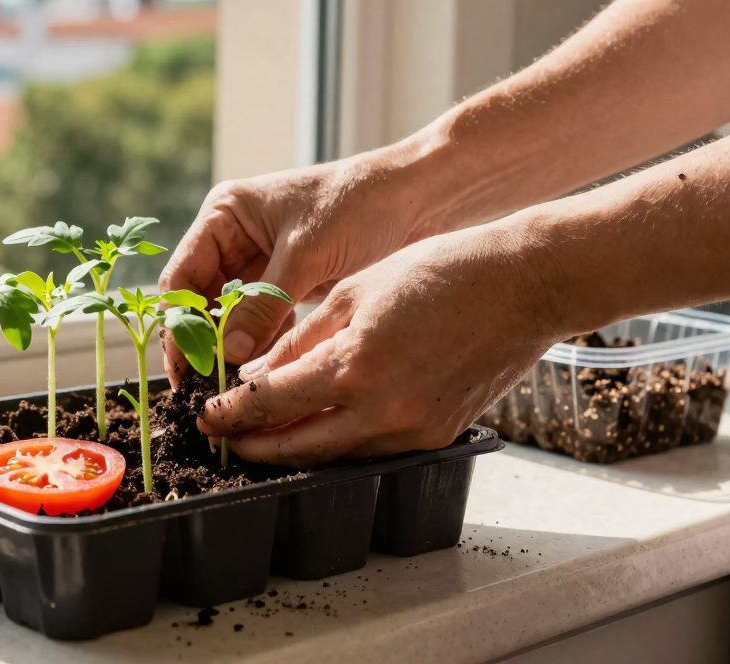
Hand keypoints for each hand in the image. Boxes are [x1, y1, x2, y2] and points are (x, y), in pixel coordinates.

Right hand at [158, 148, 435, 381]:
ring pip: (227, 316)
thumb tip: (228, 354)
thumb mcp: (306, 255)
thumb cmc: (359, 205)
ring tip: (224, 388)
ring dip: (227, 348)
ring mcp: (258, 262)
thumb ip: (263, 304)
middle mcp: (233, 237)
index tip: (183, 367)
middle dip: (200, 342)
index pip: (183, 276)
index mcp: (225, 215)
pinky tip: (257, 373)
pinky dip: (256, 345)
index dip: (178, 324)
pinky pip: (257, 322)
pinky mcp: (284, 284)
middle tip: (201, 387)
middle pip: (200, 300)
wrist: (418, 198)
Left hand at [197, 224, 564, 465]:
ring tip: (263, 437)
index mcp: (353, 367)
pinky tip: (319, 427)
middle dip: (253, 446)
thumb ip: (302, 339)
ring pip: (335, 455)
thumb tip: (260, 372)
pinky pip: (371, 450)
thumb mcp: (354, 292)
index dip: (231, 414)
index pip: (270, 404)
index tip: (207, 417)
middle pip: (297, 447)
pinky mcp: (436, 436)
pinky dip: (339, 442)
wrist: (522, 287)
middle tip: (225, 439)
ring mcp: (412, 430)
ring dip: (295, 450)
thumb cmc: (439, 273)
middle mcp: (381, 410)